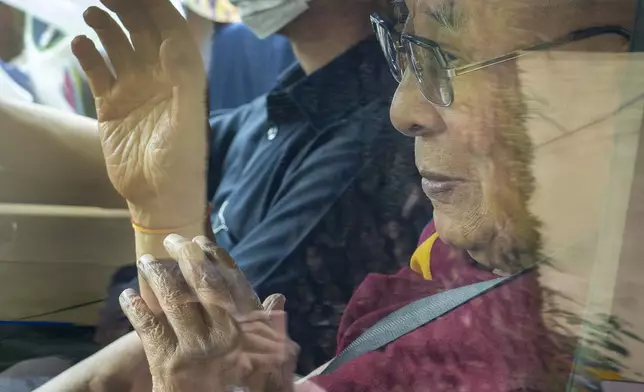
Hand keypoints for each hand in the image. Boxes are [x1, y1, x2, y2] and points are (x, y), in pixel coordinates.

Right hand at [71, 0, 206, 226]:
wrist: (158, 196)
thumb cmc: (182, 160)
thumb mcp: (189, 120)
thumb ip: (185, 79)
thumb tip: (170, 42)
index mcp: (183, 77)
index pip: (170, 31)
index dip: (156, 7)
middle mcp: (159, 78)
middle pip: (142, 32)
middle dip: (127, 9)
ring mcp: (134, 90)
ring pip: (118, 47)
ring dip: (107, 27)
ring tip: (91, 12)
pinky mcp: (112, 106)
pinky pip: (98, 72)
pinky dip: (88, 56)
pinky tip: (80, 44)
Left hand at [119, 235, 298, 391]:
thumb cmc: (239, 383)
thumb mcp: (265, 358)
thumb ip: (267, 327)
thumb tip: (278, 297)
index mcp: (247, 328)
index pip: (232, 281)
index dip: (216, 256)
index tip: (201, 240)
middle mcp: (224, 333)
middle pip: (202, 283)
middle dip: (186, 256)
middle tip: (172, 239)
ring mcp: (194, 348)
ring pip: (174, 300)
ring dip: (157, 276)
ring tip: (146, 260)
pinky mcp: (167, 364)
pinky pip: (149, 328)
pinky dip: (136, 309)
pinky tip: (127, 296)